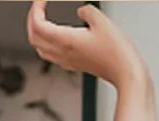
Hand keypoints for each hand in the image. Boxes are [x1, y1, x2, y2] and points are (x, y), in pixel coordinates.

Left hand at [27, 1, 147, 91]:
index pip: (38, 24)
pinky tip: (54, 37)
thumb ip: (87, 11)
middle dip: (32, 19)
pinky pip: (51, 55)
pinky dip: (46, 43)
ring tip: (42, 20)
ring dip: (36, 33)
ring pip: (40, 48)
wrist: (127, 74)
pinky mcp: (75, 65)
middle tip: (38, 7)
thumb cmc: (117, 53)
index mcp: (66, 40)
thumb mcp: (103, 21)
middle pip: (34, 37)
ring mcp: (68, 61)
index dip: (36, 9)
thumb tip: (81, 11)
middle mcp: (64, 52)